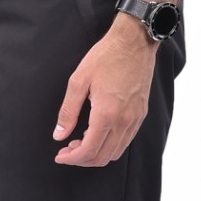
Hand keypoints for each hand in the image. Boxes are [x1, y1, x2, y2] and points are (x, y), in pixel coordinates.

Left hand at [51, 14, 158, 166]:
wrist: (134, 41)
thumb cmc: (106, 56)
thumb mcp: (79, 80)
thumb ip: (68, 111)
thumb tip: (59, 134)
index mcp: (106, 114)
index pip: (89, 151)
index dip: (72, 159)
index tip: (60, 156)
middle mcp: (124, 121)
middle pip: (102, 157)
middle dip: (82, 159)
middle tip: (67, 149)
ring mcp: (135, 119)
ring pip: (116, 152)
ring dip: (97, 153)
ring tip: (81, 141)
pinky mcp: (141, 114)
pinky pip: (126, 140)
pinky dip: (110, 145)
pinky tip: (98, 132)